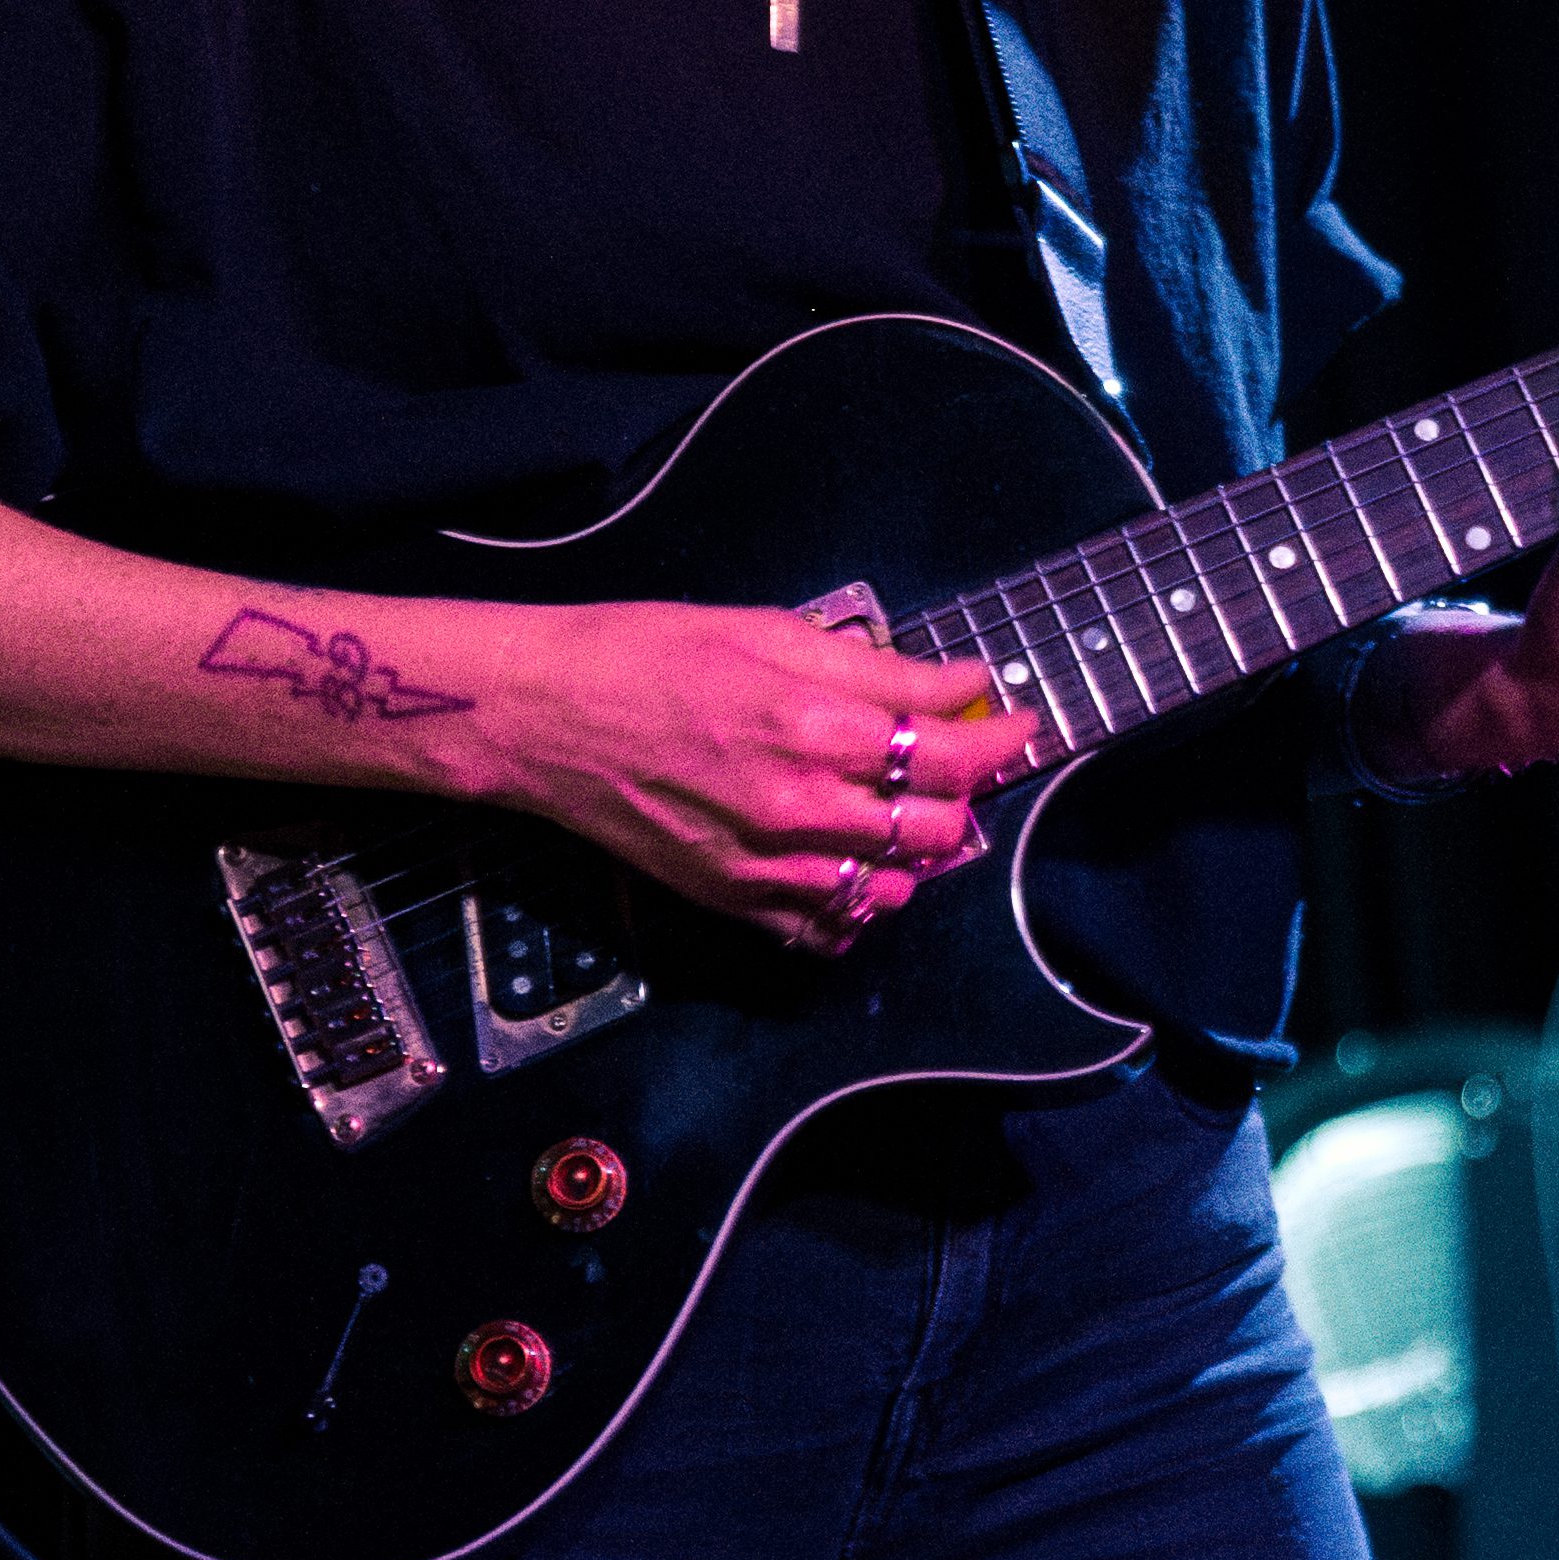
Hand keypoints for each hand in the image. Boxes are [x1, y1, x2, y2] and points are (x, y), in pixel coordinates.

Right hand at [475, 601, 1038, 946]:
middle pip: (935, 828)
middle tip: (958, 762)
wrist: (543, 714)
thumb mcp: (769, 630)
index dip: (999, 737)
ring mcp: (768, 864)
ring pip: (892, 887)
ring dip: (917, 852)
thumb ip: (874, 668)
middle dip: (964, 794)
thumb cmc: (647, 654)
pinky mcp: (733, 900)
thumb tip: (958, 679)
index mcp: (814, 726)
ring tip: (905, 810)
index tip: (1016, 721)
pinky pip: (829, 928)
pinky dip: (859, 904)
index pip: (947, 752)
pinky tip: (854, 863)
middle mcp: (801, 806)